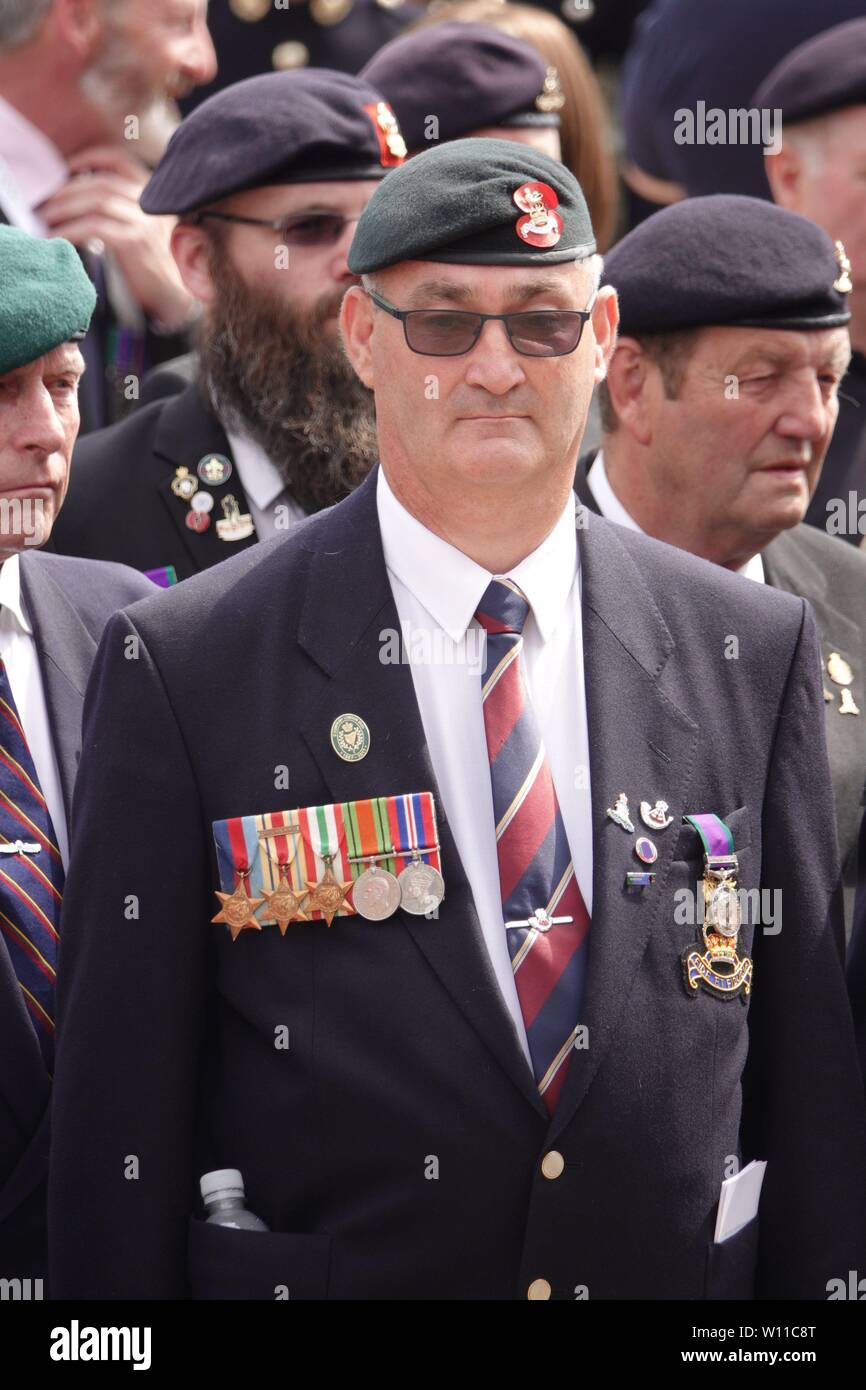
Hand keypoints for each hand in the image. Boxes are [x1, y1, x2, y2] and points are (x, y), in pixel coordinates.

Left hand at [38, 144, 193, 330]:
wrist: (173, 298)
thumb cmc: (152, 266)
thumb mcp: (141, 229)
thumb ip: (120, 209)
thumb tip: (76, 198)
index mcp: (151, 196)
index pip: (119, 162)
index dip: (90, 158)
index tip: (66, 167)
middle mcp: (150, 204)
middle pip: (101, 183)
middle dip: (67, 190)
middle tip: (44, 202)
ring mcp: (144, 222)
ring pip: (96, 202)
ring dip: (64, 208)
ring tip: (46, 219)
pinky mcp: (135, 242)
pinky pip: (95, 228)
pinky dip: (70, 231)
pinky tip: (57, 237)